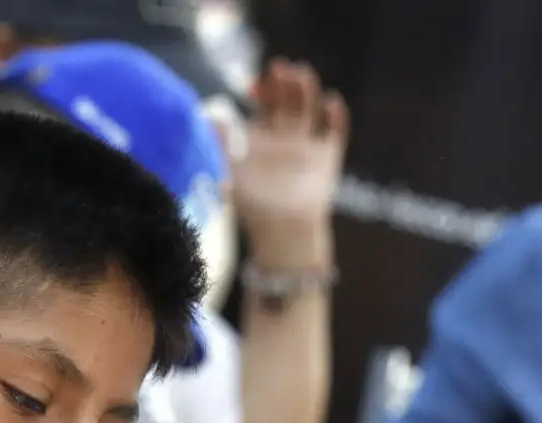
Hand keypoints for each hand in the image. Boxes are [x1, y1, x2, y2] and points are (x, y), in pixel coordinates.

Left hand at [225, 59, 347, 253]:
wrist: (282, 234)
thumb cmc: (253, 207)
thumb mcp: (230, 172)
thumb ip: (220, 145)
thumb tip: (206, 116)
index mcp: (262, 139)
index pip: (264, 105)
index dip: (262, 91)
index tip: (255, 82)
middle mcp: (286, 139)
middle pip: (289, 101)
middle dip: (285, 84)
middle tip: (280, 68)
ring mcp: (308, 147)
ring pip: (310, 110)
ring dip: (307, 91)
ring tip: (302, 75)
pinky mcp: (327, 159)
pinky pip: (335, 132)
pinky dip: (336, 117)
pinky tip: (331, 102)